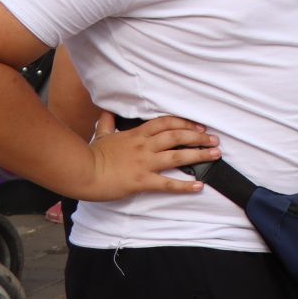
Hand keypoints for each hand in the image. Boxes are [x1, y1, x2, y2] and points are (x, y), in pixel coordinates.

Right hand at [76, 113, 219, 201]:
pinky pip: (167, 183)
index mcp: (137, 134)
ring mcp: (145, 163)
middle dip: (199, 137)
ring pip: (177, 155)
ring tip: (215, 155)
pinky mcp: (142, 181)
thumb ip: (107, 123)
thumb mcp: (102, 135)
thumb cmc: (91, 155)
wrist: (82, 172)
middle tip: (215, 140)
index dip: (185, 124)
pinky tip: (198, 186)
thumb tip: (106, 112)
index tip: (199, 127)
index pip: (166, 123)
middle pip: (177, 136)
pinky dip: (184, 185)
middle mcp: (145, 146)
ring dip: (199, 155)